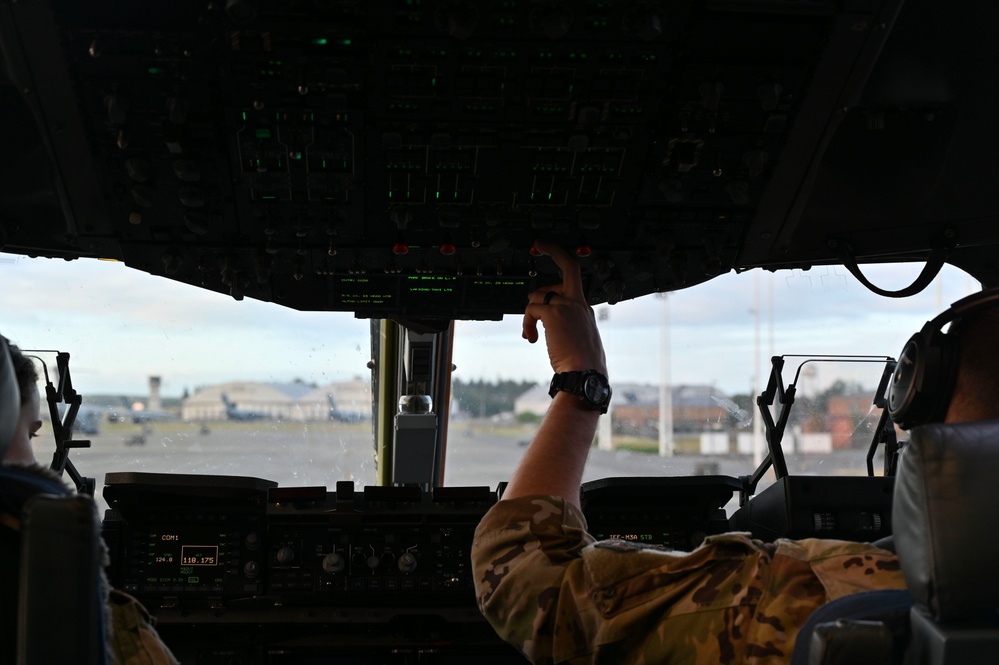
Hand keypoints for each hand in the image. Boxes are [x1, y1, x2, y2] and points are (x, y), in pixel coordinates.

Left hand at [523, 240, 606, 375]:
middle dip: (552, 251)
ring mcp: (567, 305)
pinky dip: (527, 323)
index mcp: (585, 307)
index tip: (548, 247)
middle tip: (539, 246)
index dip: (561, 257)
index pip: (575, 275)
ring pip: (538, 295)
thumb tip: (547, 321)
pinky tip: (531, 338)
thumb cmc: (583, 365)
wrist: (584, 374)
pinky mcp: (553, 313)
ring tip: (532, 333)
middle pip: (566, 267)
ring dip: (530, 313)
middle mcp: (578, 302)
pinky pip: (531, 310)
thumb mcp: (580, 338)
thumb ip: (568, 323)